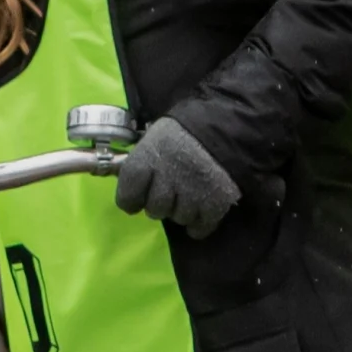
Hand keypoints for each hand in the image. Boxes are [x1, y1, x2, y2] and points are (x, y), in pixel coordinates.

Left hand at [114, 117, 240, 235]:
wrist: (229, 125)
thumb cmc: (186, 129)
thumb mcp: (156, 136)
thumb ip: (141, 159)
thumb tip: (123, 175)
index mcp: (148, 157)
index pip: (127, 195)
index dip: (131, 199)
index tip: (137, 198)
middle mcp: (168, 177)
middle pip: (155, 210)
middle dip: (160, 203)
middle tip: (170, 192)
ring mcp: (193, 192)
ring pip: (179, 218)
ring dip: (181, 211)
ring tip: (189, 196)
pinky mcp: (217, 202)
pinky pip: (200, 226)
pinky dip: (199, 224)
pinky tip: (200, 212)